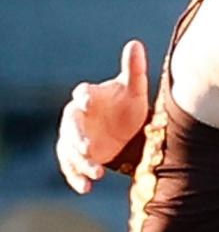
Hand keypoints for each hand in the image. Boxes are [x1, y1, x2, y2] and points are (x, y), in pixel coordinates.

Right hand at [55, 39, 149, 193]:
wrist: (125, 128)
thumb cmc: (128, 104)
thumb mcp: (135, 89)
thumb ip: (134, 69)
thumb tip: (135, 43)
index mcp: (89, 96)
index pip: (83, 93)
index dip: (84, 96)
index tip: (86, 99)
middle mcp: (77, 116)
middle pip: (71, 126)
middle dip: (77, 137)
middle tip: (86, 148)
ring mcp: (74, 138)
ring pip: (70, 150)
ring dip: (80, 162)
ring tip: (96, 174)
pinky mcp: (76, 156)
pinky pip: (72, 167)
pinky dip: (77, 178)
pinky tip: (86, 188)